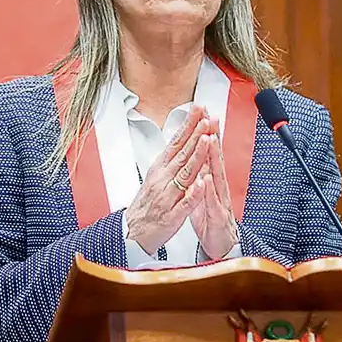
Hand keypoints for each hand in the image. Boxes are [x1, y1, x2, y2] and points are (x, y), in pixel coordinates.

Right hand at [125, 106, 215, 254]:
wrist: (134, 232)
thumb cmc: (148, 203)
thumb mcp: (156, 175)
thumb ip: (171, 158)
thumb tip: (182, 138)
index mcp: (160, 168)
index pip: (177, 142)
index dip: (188, 125)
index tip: (198, 109)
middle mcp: (163, 179)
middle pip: (183, 153)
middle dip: (196, 134)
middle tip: (206, 118)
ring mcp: (168, 196)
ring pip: (185, 174)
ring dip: (196, 156)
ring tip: (207, 140)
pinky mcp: (173, 215)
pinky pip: (185, 203)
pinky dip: (193, 193)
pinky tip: (201, 183)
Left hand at [191, 127, 238, 259]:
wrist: (220, 246)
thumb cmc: (211, 221)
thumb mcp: (204, 193)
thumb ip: (203, 175)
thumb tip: (199, 157)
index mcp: (211, 181)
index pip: (208, 153)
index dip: (206, 134)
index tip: (203, 115)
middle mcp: (218, 187)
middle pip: (215, 158)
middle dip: (213, 138)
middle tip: (210, 118)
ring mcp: (219, 201)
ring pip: (216, 176)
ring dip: (214, 158)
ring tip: (211, 140)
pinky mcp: (217, 216)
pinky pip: (212, 202)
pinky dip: (209, 190)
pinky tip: (207, 179)